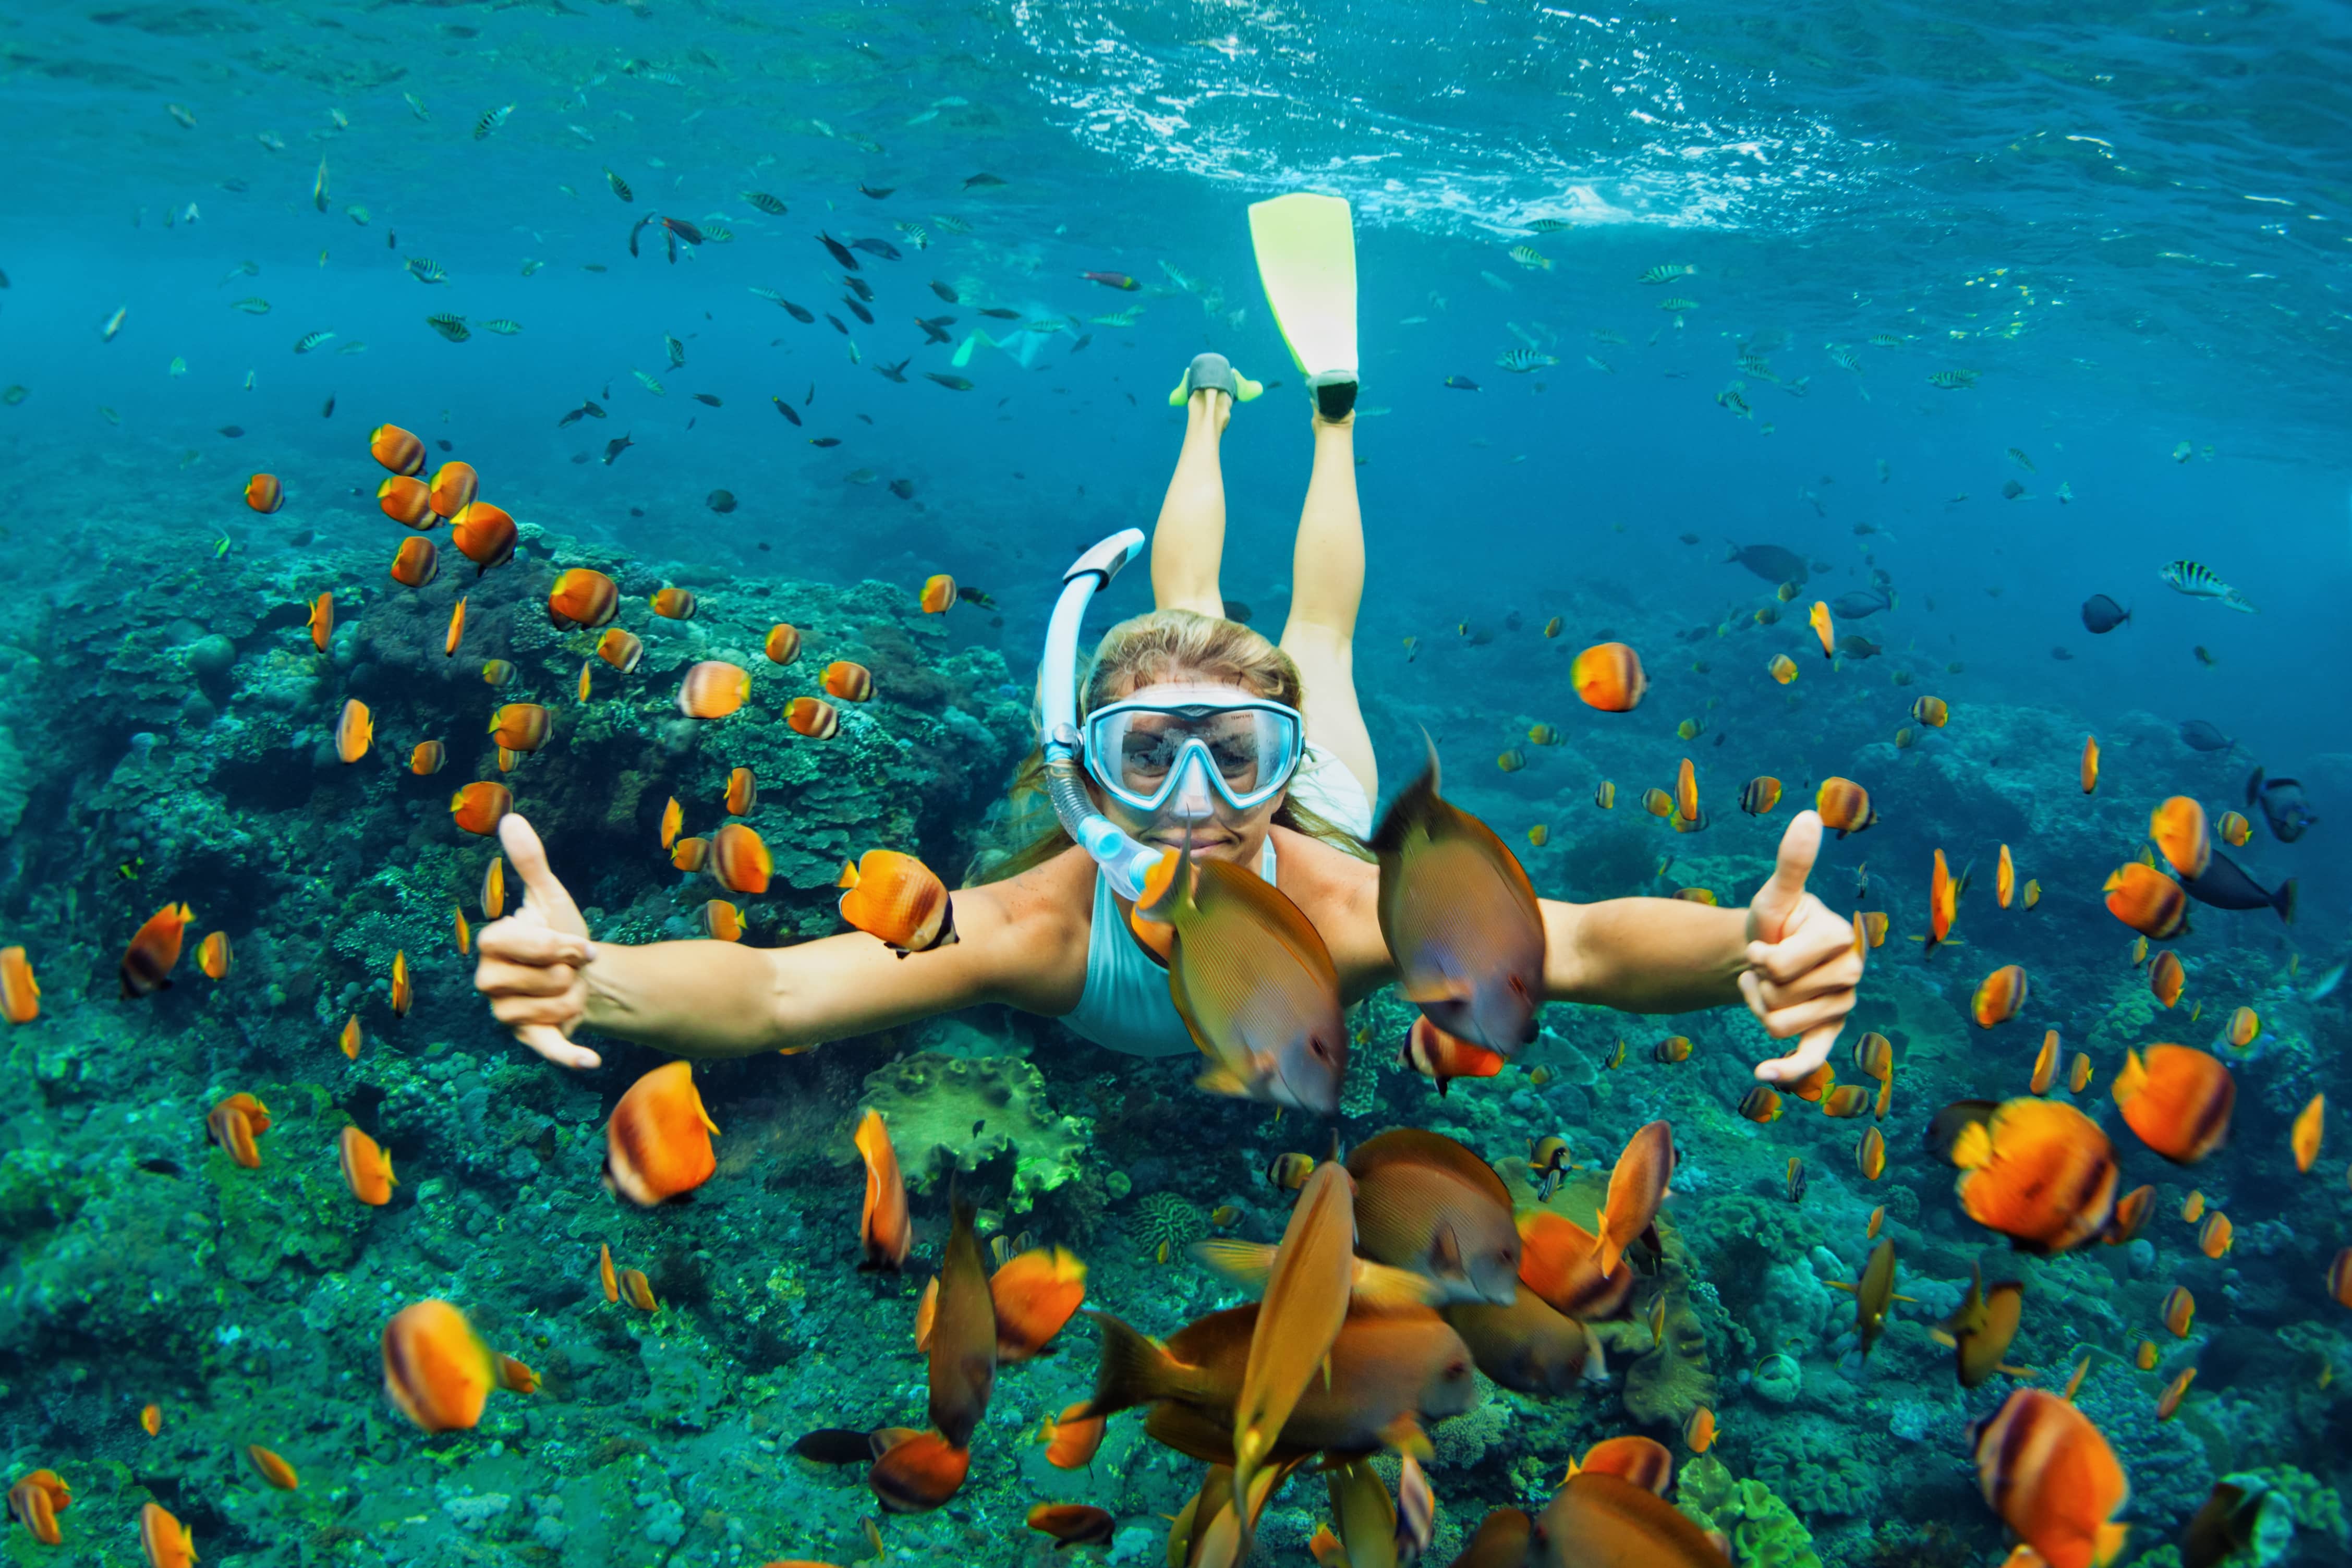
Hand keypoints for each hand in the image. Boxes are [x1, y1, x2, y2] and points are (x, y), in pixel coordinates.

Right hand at [474, 814, 600, 1069]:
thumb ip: (529, 862)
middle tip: (571, 969)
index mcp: (491, 945)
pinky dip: (568, 1056)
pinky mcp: (529, 1040)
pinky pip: (547, 1049)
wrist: (584, 975)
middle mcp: (488, 982)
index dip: (560, 946)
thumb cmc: (561, 934)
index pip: (526, 946)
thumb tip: (510, 819)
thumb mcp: (549, 897)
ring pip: (552, 1008)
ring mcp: (505, 1014)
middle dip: (569, 972)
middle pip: (542, 980)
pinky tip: (590, 1062)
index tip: (579, 944)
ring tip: (570, 989)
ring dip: (576, 997)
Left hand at [1740, 811, 1862, 1083]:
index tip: (1765, 945)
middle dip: (1758, 985)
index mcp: (1843, 939)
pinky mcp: (1828, 1035)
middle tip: (1766, 968)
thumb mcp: (1777, 894)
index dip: (1760, 960)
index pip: (1782, 967)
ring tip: (1768, 987)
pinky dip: (1786, 1070)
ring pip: (1778, 1027)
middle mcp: (1851, 975)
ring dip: (1758, 1008)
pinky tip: (1761, 1074)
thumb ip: (1792, 861)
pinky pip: (1810, 1059)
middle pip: (1779, 1001)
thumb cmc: (1775, 921)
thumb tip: (1808, 815)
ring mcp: (1842, 1008)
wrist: (1766, 952)